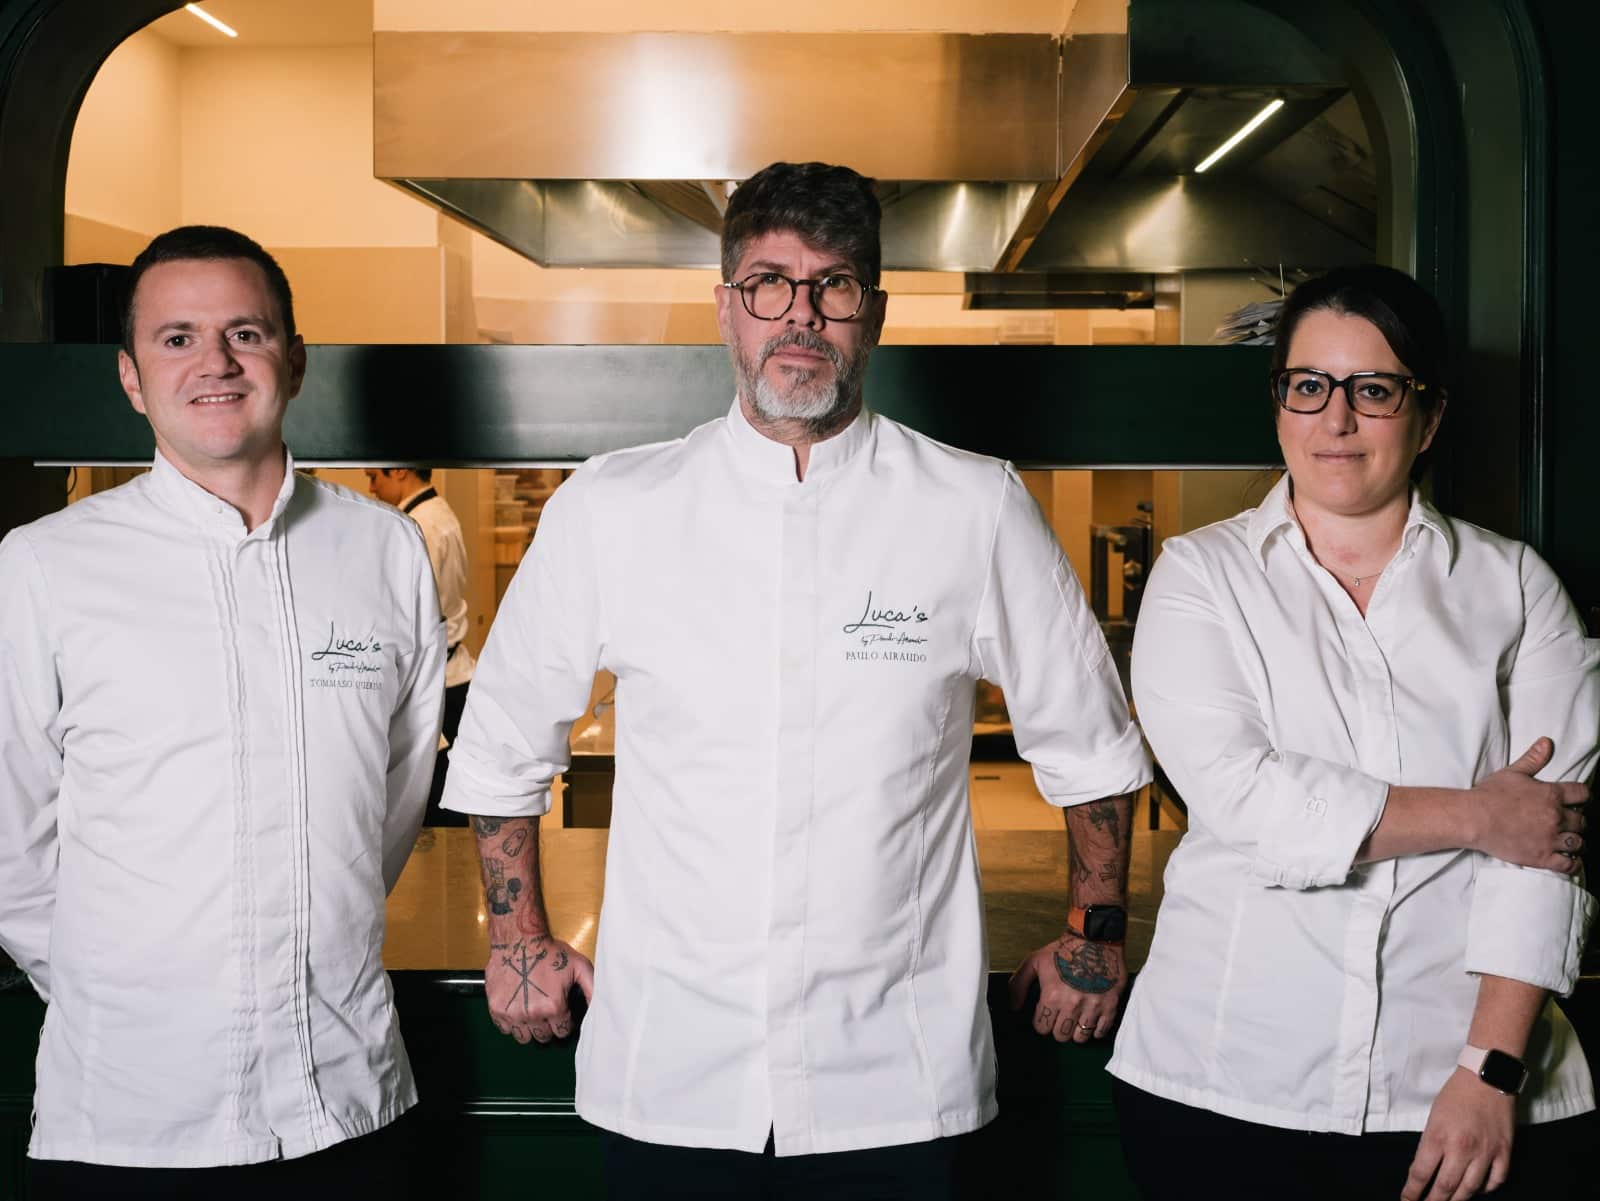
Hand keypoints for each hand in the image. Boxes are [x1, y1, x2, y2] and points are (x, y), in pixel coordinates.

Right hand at [484, 933, 593, 1043]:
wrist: (518, 939)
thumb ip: (592, 988)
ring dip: (529, 1028)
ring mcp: (512, 1013)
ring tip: (532, 1013)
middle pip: (543, 1037)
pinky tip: (517, 1009)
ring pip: (523, 1037)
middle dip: (547, 1027)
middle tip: (546, 1012)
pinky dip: (511, 1023)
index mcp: (554, 1007)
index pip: (562, 1032)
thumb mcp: (579, 966)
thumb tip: (601, 1008)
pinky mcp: (496, 1009)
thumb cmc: (549, 951)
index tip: (562, 1015)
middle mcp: (532, 1014)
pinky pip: (505, 1028)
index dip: (564, 1023)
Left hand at [1008, 931, 1126, 1042]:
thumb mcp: (1034, 961)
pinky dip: (1095, 1030)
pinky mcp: (1111, 1005)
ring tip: (1075, 1020)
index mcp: (1052, 995)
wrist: (1094, 938)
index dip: (1042, 1022)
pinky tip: (1090, 1021)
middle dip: (1057, 1029)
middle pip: (1060, 1035)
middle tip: (1060, 1018)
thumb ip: (1018, 984)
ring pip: (1080, 1037)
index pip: (1042, 1027)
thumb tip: (1013, 1008)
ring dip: (1075, 1031)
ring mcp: (1093, 1006)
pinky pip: (1101, 1031)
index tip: (1046, 1015)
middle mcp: (1072, 1005)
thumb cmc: (1063, 949)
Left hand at [1402, 1068, 1515, 1200]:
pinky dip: (1486, 1189)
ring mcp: (1485, 1152)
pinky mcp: (1504, 1152)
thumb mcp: (1433, 1116)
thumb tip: (1428, 1167)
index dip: (1412, 1192)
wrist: (1486, 1077)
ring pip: (1471, 1188)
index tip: (1407, 1200)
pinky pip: (1496, 1180)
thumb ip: (1431, 1143)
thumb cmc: (1455, 1094)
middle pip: (1446, 1187)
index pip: (1421, 1173)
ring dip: (1458, 1199)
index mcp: (1438, 1137)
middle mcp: (1461, 1149)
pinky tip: (1479, 1189)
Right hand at [1470, 737, 1586, 872]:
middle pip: (1582, 821)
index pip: (1583, 794)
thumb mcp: (1512, 772)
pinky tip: (1569, 860)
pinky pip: (1569, 864)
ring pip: (1578, 842)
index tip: (1577, 800)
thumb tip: (1547, 742)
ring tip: (1567, 840)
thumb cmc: (1490, 794)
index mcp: (1552, 794)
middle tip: (1567, 822)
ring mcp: (1550, 839)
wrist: (1473, 818)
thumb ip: (1533, 759)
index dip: (1582, 797)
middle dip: (1577, 821)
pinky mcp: (1542, 857)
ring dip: (1575, 841)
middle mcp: (1556, 817)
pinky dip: (1572, 864)